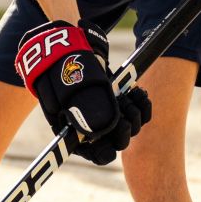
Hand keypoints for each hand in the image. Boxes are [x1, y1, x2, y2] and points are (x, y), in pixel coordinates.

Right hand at [14, 20, 151, 164]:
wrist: (63, 47)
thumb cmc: (58, 69)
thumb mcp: (65, 91)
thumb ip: (80, 112)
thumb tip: (96, 133)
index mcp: (77, 133)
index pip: (97, 154)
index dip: (104, 152)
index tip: (108, 141)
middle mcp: (95, 127)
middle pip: (119, 142)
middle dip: (125, 130)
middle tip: (122, 114)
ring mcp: (110, 113)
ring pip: (132, 126)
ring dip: (134, 113)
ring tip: (127, 95)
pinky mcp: (121, 100)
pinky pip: (140, 112)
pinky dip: (141, 103)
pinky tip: (137, 91)